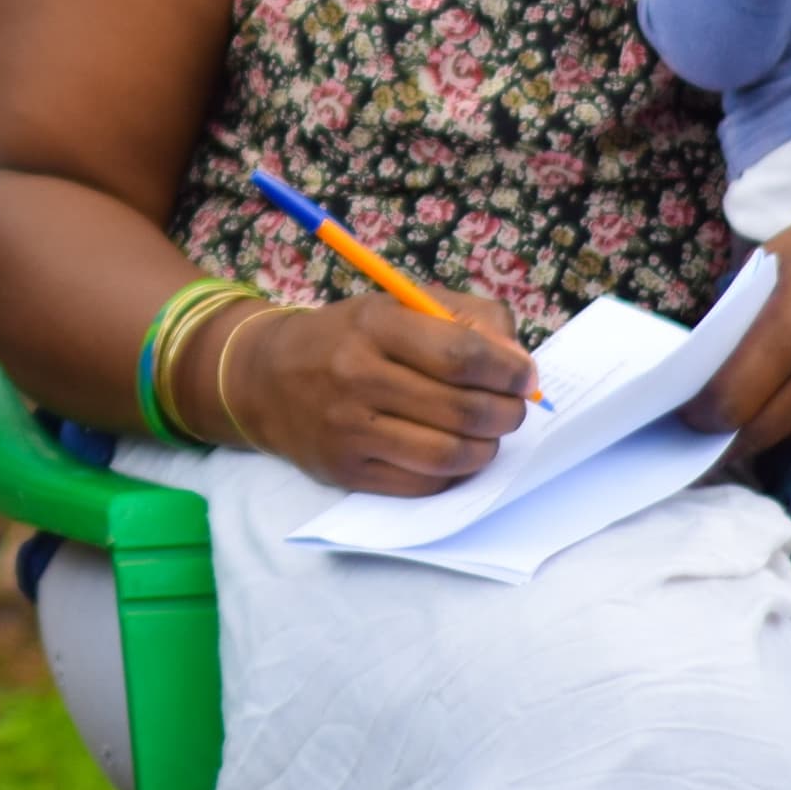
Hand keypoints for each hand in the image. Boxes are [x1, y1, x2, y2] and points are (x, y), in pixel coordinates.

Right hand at [224, 289, 534, 495]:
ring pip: (449, 454)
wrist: (265, 378)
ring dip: (486, 448)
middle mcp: (357, 376)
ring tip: (486, 434)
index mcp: (375, 324)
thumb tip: (519, 366)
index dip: (509, 371)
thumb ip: (467, 320)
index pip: (462, 355)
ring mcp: (348, 428)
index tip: (525, 377)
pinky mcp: (346, 471)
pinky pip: (424, 484)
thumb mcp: (399, 305)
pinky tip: (454, 453)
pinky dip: (454, 473)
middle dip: (507, 414)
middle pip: (463, 410)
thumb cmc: (349, 338)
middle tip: (513, 410)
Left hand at [687, 186, 790, 456]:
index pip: (730, 398)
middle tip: (691, 432)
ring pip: (789, 432)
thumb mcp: (777, 257)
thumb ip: (738, 313)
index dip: (698, 416)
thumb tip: (703, 360)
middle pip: (757, 430)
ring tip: (725, 420)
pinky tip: (772, 402)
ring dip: (756, 430)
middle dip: (720, 437)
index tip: (677, 414)